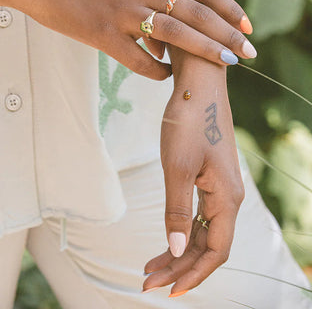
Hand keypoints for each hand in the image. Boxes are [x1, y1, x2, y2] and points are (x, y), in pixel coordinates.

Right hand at [8, 0, 254, 78]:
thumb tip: (179, 19)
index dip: (229, 7)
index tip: (247, 25)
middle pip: (197, 13)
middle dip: (228, 34)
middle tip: (248, 52)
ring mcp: (123, 11)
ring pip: (176, 34)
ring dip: (206, 51)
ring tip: (227, 64)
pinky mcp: (103, 33)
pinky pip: (139, 59)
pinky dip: (159, 70)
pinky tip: (168, 76)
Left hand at [142, 49, 244, 295]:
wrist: (198, 85)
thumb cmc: (189, 121)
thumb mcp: (178, 167)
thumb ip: (177, 211)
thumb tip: (177, 251)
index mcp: (227, 198)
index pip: (215, 252)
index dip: (192, 275)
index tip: (166, 292)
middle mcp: (228, 197)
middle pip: (207, 246)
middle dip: (179, 267)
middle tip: (146, 282)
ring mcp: (219, 187)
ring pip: (202, 231)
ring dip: (178, 251)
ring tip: (150, 267)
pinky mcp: (209, 177)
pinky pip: (198, 214)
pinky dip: (181, 230)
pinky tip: (166, 238)